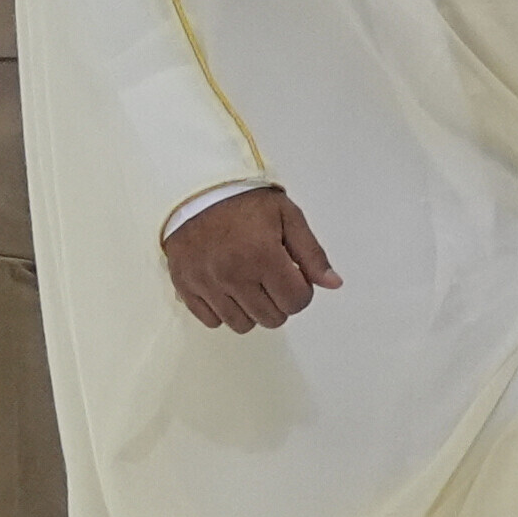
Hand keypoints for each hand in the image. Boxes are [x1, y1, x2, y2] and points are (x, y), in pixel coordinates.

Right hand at [162, 186, 337, 332]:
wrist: (196, 192)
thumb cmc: (246, 202)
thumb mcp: (288, 217)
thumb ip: (312, 254)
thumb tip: (333, 284)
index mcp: (263, 256)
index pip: (296, 302)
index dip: (301, 292)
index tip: (294, 276)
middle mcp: (233, 275)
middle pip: (271, 319)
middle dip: (280, 302)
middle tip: (272, 279)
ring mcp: (206, 283)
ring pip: (242, 324)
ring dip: (253, 310)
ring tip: (250, 284)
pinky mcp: (184, 286)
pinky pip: (211, 321)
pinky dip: (224, 311)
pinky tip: (228, 290)